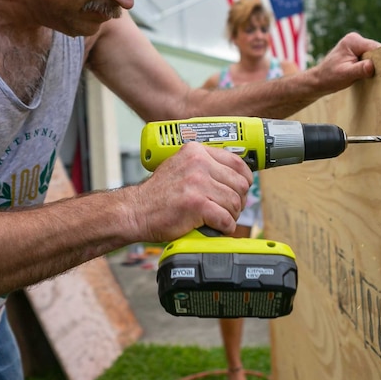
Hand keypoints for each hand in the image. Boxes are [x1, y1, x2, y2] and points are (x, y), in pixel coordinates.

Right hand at [129, 142, 252, 242]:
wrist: (136, 211)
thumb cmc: (158, 194)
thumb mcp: (180, 167)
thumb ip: (204, 166)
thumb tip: (234, 175)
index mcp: (196, 152)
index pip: (237, 162)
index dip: (244, 179)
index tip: (241, 189)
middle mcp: (198, 163)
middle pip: (239, 184)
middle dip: (238, 201)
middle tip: (228, 209)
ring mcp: (197, 183)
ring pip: (235, 203)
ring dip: (230, 216)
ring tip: (218, 219)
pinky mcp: (197, 204)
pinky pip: (226, 219)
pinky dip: (224, 227)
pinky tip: (215, 228)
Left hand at [312, 32, 380, 92]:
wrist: (319, 80)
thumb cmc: (330, 77)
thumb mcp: (346, 74)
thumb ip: (360, 69)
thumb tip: (372, 65)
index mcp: (353, 41)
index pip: (375, 47)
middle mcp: (355, 39)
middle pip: (377, 50)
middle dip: (379, 62)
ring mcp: (357, 45)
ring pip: (375, 55)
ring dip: (375, 65)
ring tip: (375, 76)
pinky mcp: (358, 52)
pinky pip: (371, 58)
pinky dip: (371, 66)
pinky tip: (369, 74)